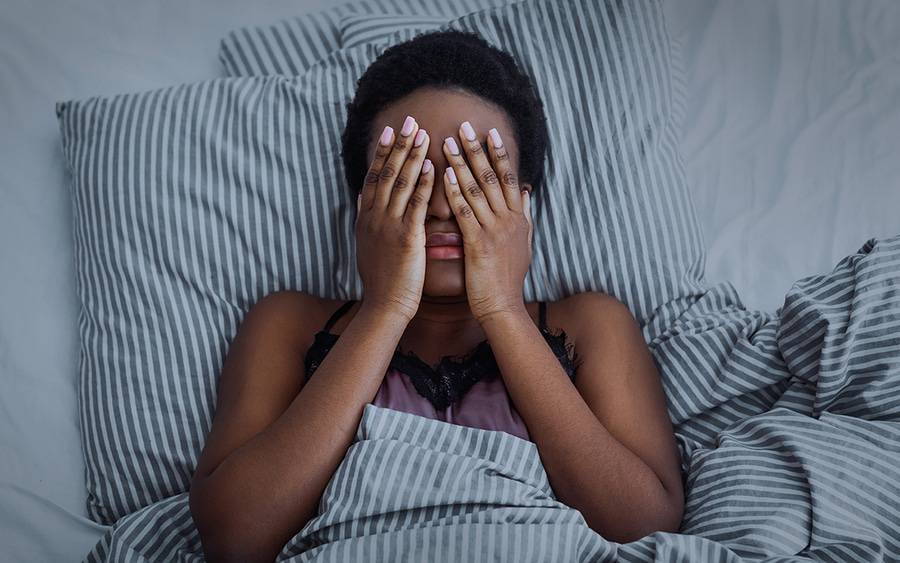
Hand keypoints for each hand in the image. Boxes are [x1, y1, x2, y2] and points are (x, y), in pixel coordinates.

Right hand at [357, 116, 433, 321]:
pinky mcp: (406, 238)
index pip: (374, 177)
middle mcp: (374, 217)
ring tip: (423, 134)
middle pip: (386, 173)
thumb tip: (360, 197)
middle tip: (410, 120)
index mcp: (366, 218)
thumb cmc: (381, 279)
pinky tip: (432, 167)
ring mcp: (389, 226)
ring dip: (412, 156)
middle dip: (399, 145)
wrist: (384, 306)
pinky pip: (416, 205)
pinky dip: (423, 184)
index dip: (383, 152)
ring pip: (400, 183)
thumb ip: (365, 218)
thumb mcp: (366, 244)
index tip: (391, 131)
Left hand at [442, 122, 532, 323]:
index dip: (500, 154)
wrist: (503, 306)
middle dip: (478, 150)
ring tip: (447, 143)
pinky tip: (444, 176)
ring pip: (478, 189)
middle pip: (494, 177)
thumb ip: (525, 216)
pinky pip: (465, 212)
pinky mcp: (479, 244)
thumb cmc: (508, 278)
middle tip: (464, 126)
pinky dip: (455, 192)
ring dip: (462, 164)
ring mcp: (495, 231)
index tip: (490, 133)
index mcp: (519, 219)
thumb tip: (528, 192)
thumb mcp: (523, 244)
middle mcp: (510, 220)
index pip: (510, 178)